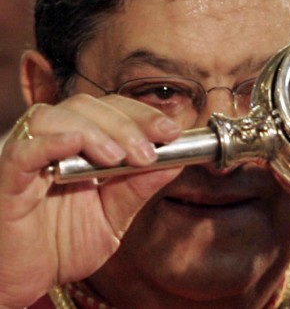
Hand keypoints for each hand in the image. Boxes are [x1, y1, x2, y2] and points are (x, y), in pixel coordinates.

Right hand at [0, 95, 181, 307]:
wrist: (24, 281)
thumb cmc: (62, 245)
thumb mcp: (113, 217)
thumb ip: (137, 188)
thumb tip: (175, 162)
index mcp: (82, 145)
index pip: (112, 110)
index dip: (142, 115)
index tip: (171, 132)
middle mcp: (53, 142)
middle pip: (87, 106)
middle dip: (126, 124)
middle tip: (148, 152)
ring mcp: (28, 157)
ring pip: (54, 117)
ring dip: (93, 131)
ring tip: (117, 159)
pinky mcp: (7, 178)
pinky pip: (24, 150)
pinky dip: (51, 142)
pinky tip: (75, 144)